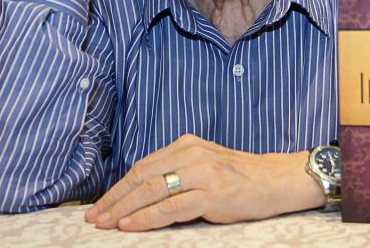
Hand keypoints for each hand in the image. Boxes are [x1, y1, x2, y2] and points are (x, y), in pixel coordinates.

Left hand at [83, 134, 324, 230]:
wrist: (277, 179)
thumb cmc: (241, 177)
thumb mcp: (205, 165)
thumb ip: (177, 171)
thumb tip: (142, 193)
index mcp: (186, 145)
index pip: (143, 166)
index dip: (118, 187)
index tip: (100, 204)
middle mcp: (190, 153)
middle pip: (141, 177)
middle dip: (114, 198)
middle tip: (93, 217)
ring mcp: (201, 172)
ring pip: (151, 190)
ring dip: (124, 208)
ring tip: (105, 223)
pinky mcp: (212, 192)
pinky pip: (170, 206)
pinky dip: (146, 216)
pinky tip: (130, 225)